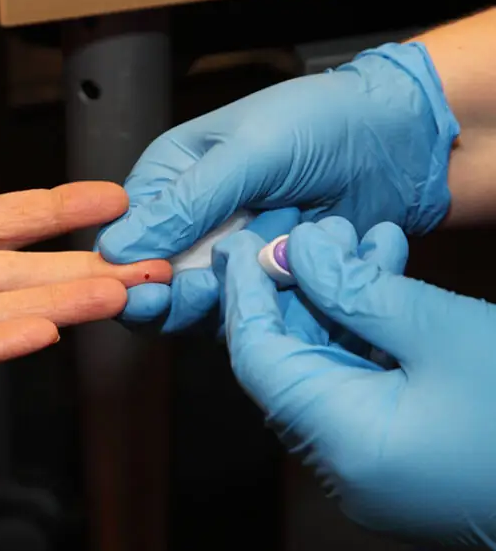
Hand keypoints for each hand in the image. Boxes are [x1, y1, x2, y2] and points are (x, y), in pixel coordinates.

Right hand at [95, 42, 459, 332]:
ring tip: (251, 272)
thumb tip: (116, 251)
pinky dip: (261, 308)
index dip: (125, 268)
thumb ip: (186, 204)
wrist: (396, 142)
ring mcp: (226, 261)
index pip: (123, 238)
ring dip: (219, 300)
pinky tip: (286, 284)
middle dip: (169, 296)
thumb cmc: (318, 123)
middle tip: (195, 292)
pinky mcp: (264, 287)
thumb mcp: (246, 154)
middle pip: (152, 285)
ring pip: (195, 310)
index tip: (144, 286)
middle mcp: (188, 226)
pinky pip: (246, 315)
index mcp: (166, 182)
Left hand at [213, 217, 495, 545]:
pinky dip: (372, 329)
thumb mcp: (446, 332)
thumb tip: (297, 251)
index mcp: (345, 444)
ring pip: (333, 365)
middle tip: (304, 226)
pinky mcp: (408, 452)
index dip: (245, 295)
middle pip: (292, 360)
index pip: (258, 360)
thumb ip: (359, 289)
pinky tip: (388, 271)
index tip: (242, 241)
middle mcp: (348, 463)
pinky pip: (368, 382)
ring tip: (360, 235)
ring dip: (341, 299)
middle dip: (297, 287)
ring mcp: (378, 462)